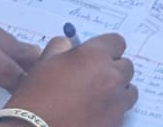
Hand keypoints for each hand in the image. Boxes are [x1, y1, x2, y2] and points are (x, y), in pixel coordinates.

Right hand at [4, 34, 136, 126]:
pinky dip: (112, 113)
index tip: (99, 56)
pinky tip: (94, 117)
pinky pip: (122, 114)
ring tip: (97, 101)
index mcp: (93, 56)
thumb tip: (68, 44)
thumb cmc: (33, 101)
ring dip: (117, 93)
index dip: (107, 49)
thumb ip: (60, 48)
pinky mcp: (117, 124)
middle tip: (95, 80)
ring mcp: (116, 103)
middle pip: (126, 67)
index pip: (117, 42)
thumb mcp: (43, 65)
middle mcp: (110, 77)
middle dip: (113, 71)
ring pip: (129, 92)